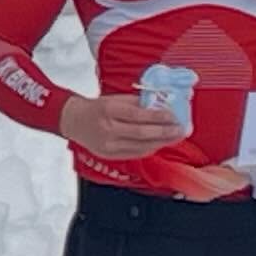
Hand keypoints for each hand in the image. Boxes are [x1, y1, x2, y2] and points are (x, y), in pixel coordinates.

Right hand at [59, 94, 184, 159]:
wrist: (74, 121)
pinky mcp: (110, 155)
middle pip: (142, 134)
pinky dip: (151, 148)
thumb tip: (161, 106)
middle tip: (181, 129)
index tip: (174, 116)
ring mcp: (108, 145)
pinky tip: (160, 143)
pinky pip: (136, 153)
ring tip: (175, 136)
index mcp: (107, 111)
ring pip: (142, 147)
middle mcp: (107, 130)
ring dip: (162, 142)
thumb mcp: (115, 99)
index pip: (138, 115)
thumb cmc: (96, 108)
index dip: (158, 117)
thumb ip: (137, 104)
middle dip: (165, 132)